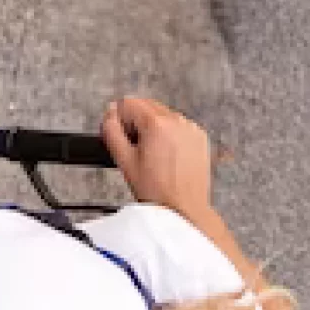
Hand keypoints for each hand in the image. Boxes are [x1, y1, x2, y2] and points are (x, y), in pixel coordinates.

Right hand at [100, 94, 214, 212]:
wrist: (184, 207)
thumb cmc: (157, 190)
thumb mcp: (124, 161)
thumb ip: (112, 131)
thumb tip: (110, 114)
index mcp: (157, 124)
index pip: (129, 102)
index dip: (120, 118)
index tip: (122, 135)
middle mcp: (177, 121)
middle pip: (147, 105)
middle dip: (136, 121)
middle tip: (136, 147)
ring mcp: (191, 128)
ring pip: (163, 114)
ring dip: (154, 127)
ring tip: (153, 154)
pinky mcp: (200, 137)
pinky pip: (179, 125)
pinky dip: (170, 134)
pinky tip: (167, 155)